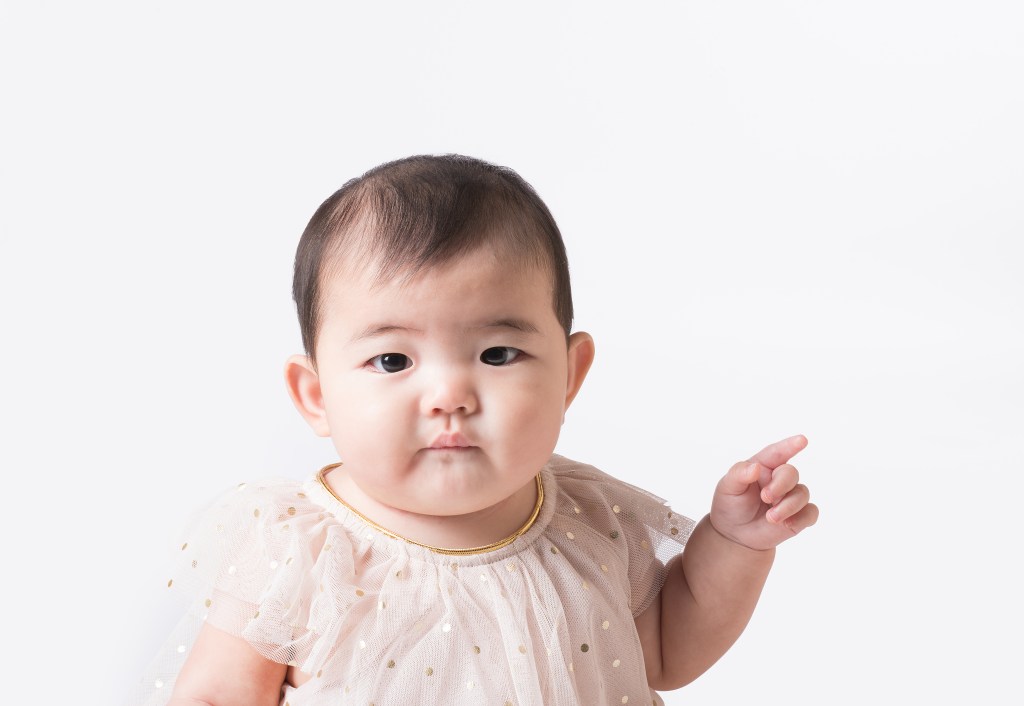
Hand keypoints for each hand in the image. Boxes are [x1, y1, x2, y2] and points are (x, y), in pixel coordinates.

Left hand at [709, 435, 818, 550]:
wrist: (734, 533)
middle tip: (765, 497)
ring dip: (788, 506)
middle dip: (781, 485)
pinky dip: (801, 518)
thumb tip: (755, 467)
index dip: (790, 446)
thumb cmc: (731, 503)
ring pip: (802, 494)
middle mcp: (779, 479)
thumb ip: (739, 474)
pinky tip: (788, 524)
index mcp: (763, 466)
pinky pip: (811, 513)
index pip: (777, 453)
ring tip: (771, 517)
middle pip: (791, 473)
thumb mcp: (728, 487)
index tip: (802, 440)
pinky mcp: (798, 515)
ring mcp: (790, 497)